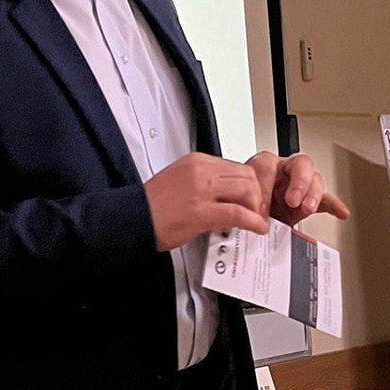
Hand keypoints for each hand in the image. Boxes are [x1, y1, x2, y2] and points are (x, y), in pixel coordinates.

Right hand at [144, 152, 269, 251]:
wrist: (133, 219)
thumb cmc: (152, 206)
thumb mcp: (180, 181)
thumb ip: (204, 183)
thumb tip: (224, 193)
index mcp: (196, 161)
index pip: (235, 166)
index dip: (248, 183)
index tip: (250, 196)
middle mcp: (201, 171)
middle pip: (246, 175)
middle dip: (256, 194)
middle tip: (255, 209)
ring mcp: (202, 190)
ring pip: (247, 190)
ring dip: (255, 207)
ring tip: (253, 219)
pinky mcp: (202, 212)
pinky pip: (238, 213)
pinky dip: (252, 221)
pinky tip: (255, 228)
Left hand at [246, 151, 351, 227]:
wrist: (250, 217)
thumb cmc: (245, 204)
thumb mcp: (241, 202)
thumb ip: (246, 205)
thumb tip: (252, 217)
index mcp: (264, 166)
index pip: (268, 164)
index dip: (265, 185)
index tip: (260, 207)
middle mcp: (284, 171)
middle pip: (300, 164)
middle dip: (298, 182)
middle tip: (292, 200)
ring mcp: (300, 184)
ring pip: (315, 179)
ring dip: (312, 193)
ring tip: (308, 208)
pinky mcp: (310, 200)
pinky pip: (326, 200)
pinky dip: (334, 206)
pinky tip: (341, 212)